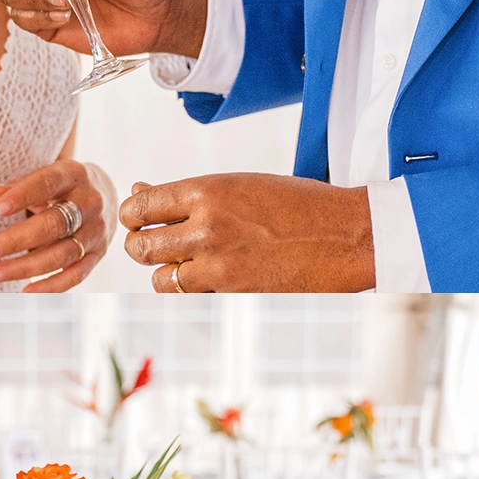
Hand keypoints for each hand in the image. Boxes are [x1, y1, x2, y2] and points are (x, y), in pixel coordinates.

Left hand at [0, 160, 114, 292]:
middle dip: (15, 240)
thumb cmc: (63, 186)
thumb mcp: (45, 175)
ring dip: (24, 268)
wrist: (105, 196)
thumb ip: (19, 185)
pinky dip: (50, 286)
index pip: (47, 184)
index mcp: (74, 174)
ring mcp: (96, 232)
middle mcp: (90, 203)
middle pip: (53, 225)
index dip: (22, 196)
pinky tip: (24, 291)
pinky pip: (75, 276)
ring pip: (61, 255)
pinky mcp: (98, 255)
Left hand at [120, 174, 374, 291]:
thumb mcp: (239, 184)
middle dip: (139, 245)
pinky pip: (190, 294)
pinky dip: (190, 287)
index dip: (131, 214)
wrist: (346, 236)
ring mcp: (218, 264)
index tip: (136, 218)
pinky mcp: (232, 292)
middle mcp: (206, 227)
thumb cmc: (297, 204)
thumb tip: (140, 190)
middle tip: (147, 243)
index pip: (141, 206)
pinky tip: (207, 275)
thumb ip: (187, 194)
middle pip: (141, 246)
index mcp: (207, 191)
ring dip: (164, 271)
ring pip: (160, 278)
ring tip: (181, 261)